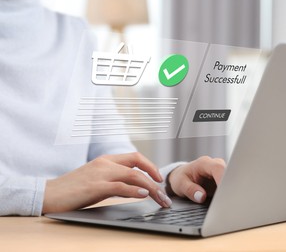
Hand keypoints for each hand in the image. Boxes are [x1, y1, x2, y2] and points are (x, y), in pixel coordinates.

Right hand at [43, 152, 171, 213]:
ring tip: (160, 199)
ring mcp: (100, 174)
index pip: (135, 157)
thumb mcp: (97, 180)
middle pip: (138, 164)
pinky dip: (135, 191)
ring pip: (134, 176)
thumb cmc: (73, 189)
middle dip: (155, 177)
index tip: (159, 178)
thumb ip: (115, 181)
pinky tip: (144, 196)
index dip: (150, 166)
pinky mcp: (95, 187)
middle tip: (164, 193)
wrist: (49, 194)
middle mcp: (105, 163)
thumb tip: (136, 189)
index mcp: (106, 160)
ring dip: (150, 188)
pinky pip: (120, 186)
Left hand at [167, 156, 225, 202]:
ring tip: (225, 203)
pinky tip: (225, 203)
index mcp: (204, 163)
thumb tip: (201, 197)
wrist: (181, 175)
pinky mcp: (223, 180)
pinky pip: (229, 186)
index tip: (224, 192)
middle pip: (228, 173)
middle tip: (226, 202)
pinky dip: (228, 194)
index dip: (223, 179)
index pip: (218, 168)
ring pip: (231, 180)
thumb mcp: (180, 184)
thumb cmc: (181, 177)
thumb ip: (190, 190)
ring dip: (229, 191)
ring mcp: (220, 172)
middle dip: (229, 187)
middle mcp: (215, 165)